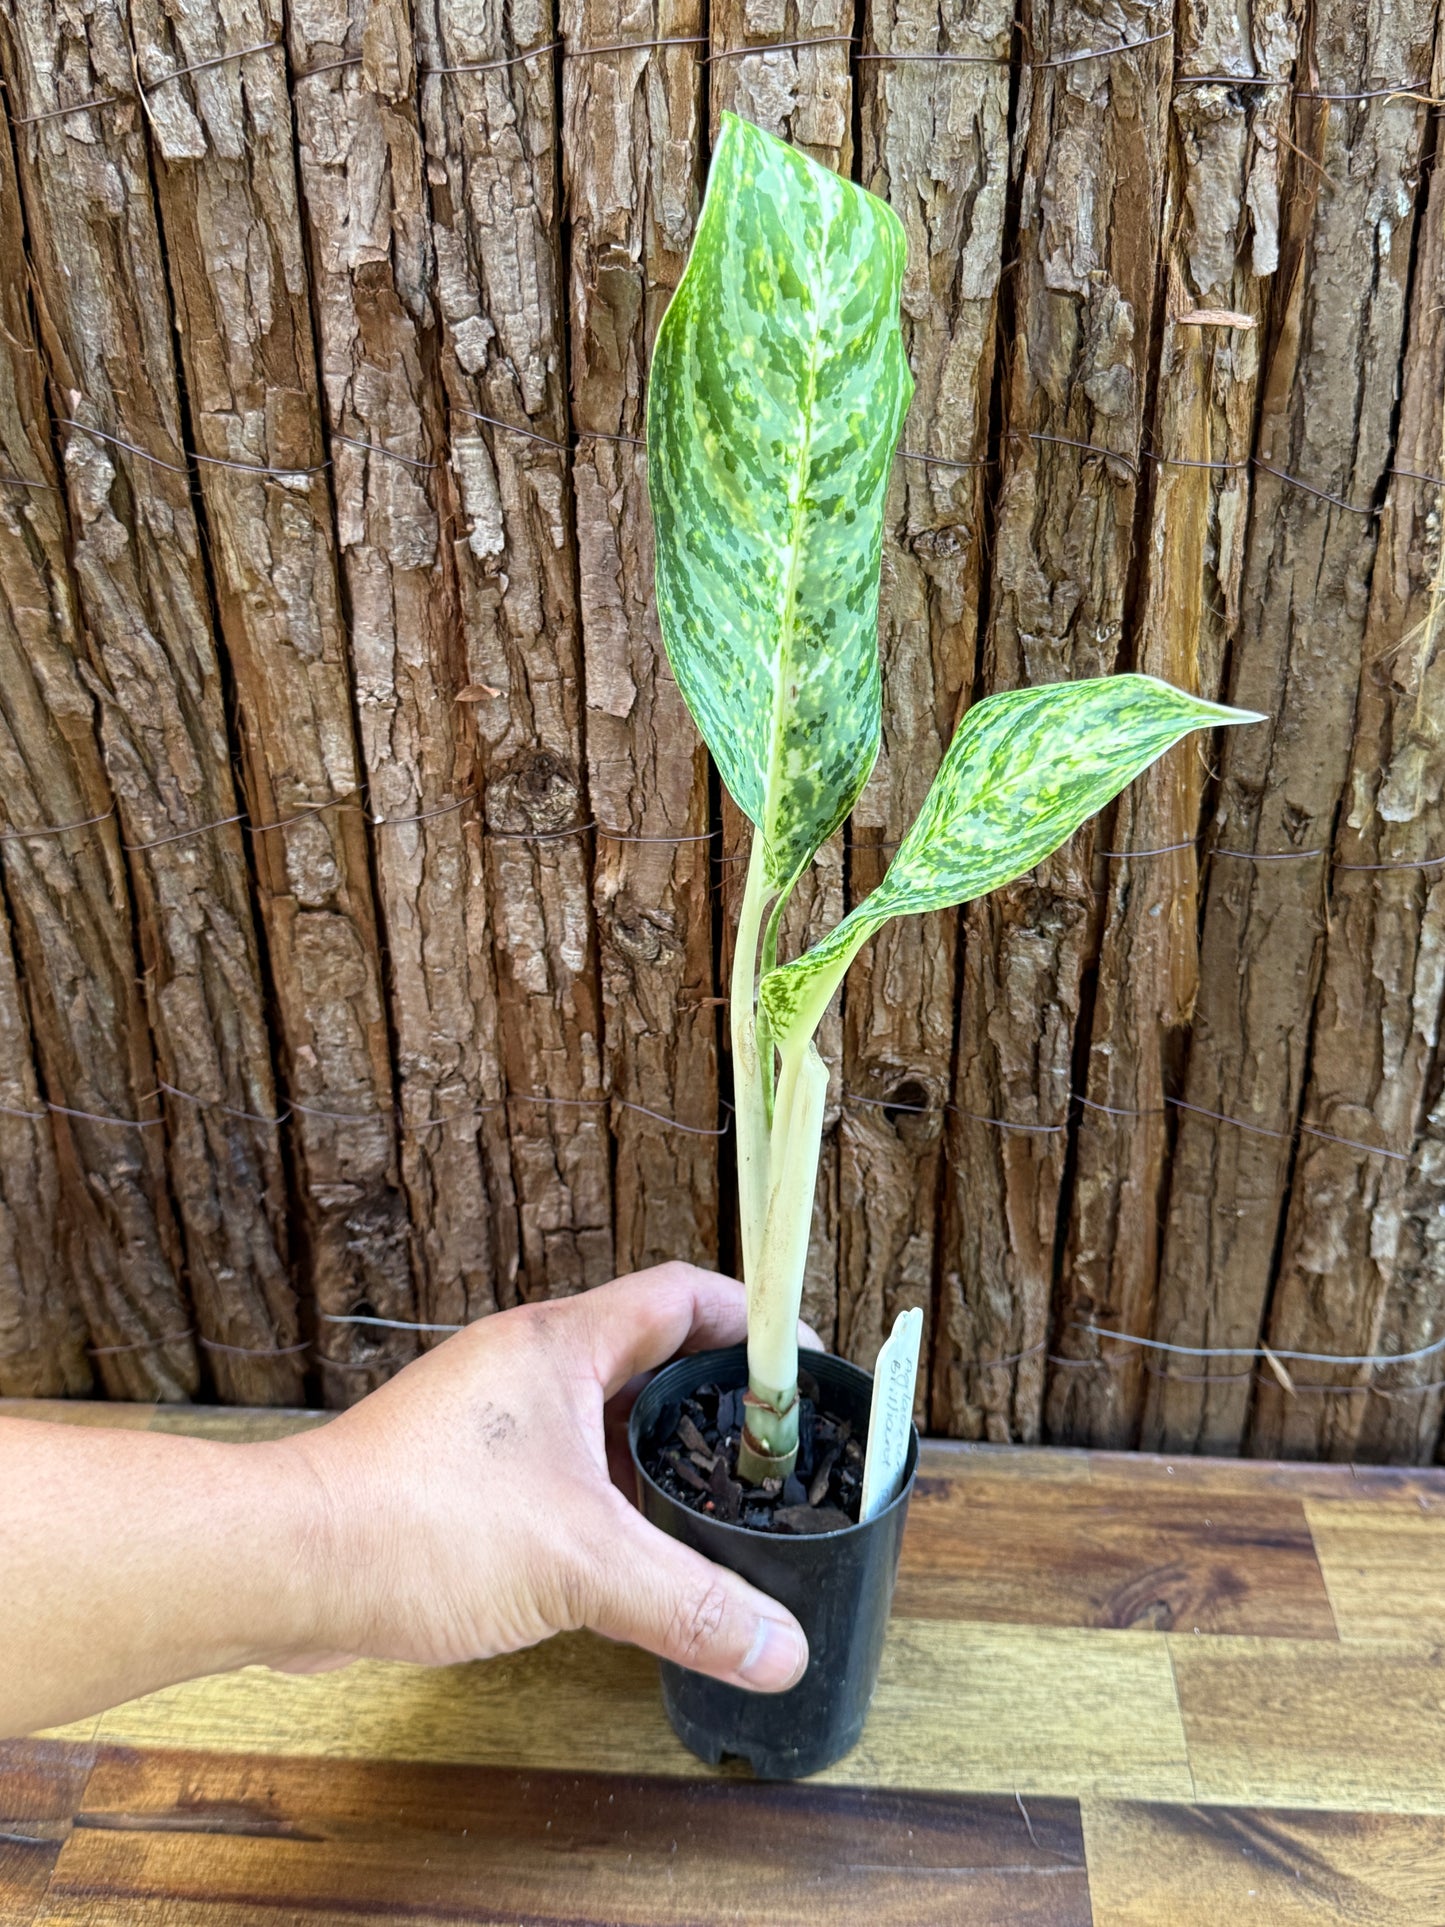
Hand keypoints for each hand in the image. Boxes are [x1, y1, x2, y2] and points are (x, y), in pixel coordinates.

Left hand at [280, 1263, 812, 1692]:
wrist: (285, 1567)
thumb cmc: (417, 1526)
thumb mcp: (582, 1565)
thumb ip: (692, 1604)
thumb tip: (782, 1649)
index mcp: (561, 1344)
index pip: (682, 1296)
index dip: (752, 1322)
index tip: (804, 1369)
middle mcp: (525, 1366)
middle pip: (648, 1355)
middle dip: (715, 1401)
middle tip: (774, 1453)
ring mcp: (489, 1420)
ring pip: (600, 1418)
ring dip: (657, 1455)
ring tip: (717, 1508)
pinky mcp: (459, 1474)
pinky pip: (558, 1470)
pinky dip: (605, 1501)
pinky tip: (630, 1558)